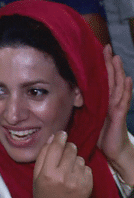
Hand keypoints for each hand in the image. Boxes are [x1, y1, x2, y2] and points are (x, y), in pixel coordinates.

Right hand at [33, 131, 92, 197]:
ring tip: (68, 169)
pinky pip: (88, 168)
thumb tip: (53, 137)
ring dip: (74, 160)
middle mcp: (63, 177)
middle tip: (64, 153)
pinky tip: (75, 177)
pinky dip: (82, 170)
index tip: (62, 133)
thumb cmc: (43, 194)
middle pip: (70, 150)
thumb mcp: (36, 175)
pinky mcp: (88, 187)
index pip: (56, 147)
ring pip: (80, 158)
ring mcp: (77, 182)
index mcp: (48, 173)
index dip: (60, 137)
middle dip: (68, 148)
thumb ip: (43, 155)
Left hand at [98, 44, 133, 183]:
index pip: (102, 80)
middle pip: (111, 78)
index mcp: (104, 100)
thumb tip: (71, 97)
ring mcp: (117, 107)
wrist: (114, 150)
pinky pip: (123, 101)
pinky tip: (127, 80)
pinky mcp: (119, 115)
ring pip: (118, 86)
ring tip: (116, 58)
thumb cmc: (102, 134)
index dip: (101, 66)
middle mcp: (112, 101)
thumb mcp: (90, 117)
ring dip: (118, 72)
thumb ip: (84, 106)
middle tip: (107, 48)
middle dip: (109, 63)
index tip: (97, 52)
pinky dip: (126, 90)